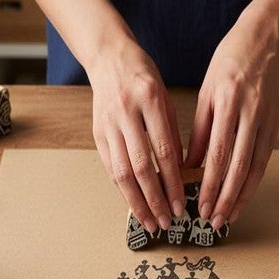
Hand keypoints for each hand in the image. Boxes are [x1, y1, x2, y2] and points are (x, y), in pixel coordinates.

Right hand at [88, 37, 185, 232]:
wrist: (109, 57)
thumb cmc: (143, 76)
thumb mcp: (164, 97)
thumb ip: (170, 132)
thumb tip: (180, 172)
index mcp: (149, 100)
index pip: (164, 151)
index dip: (173, 182)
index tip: (182, 204)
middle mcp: (126, 113)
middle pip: (141, 167)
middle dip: (155, 199)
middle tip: (167, 221)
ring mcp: (108, 124)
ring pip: (121, 172)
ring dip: (136, 202)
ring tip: (149, 221)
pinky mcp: (97, 133)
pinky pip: (110, 168)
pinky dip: (122, 189)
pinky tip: (133, 204)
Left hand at [185, 6, 278, 228]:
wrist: (264, 43)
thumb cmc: (227, 65)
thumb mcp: (205, 94)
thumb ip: (199, 132)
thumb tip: (188, 168)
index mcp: (226, 102)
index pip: (218, 153)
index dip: (209, 183)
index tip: (199, 204)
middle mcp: (249, 113)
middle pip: (238, 166)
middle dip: (225, 198)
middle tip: (213, 220)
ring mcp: (267, 120)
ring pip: (255, 168)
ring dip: (241, 197)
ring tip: (228, 217)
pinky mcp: (276, 125)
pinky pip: (264, 160)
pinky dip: (254, 182)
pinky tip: (244, 197)